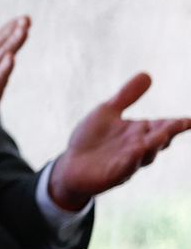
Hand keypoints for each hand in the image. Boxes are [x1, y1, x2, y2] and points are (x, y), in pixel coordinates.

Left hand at [47, 73, 190, 211]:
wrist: (70, 165)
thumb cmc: (92, 138)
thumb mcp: (107, 111)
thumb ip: (127, 96)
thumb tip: (147, 74)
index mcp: (139, 133)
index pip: (162, 126)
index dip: (176, 124)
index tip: (188, 120)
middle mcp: (138, 148)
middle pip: (158, 141)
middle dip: (168, 132)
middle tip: (179, 123)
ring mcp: (127, 163)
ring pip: (145, 155)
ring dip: (152, 145)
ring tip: (161, 135)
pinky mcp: (112, 174)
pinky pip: (124, 168)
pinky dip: (131, 160)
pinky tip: (135, 151)